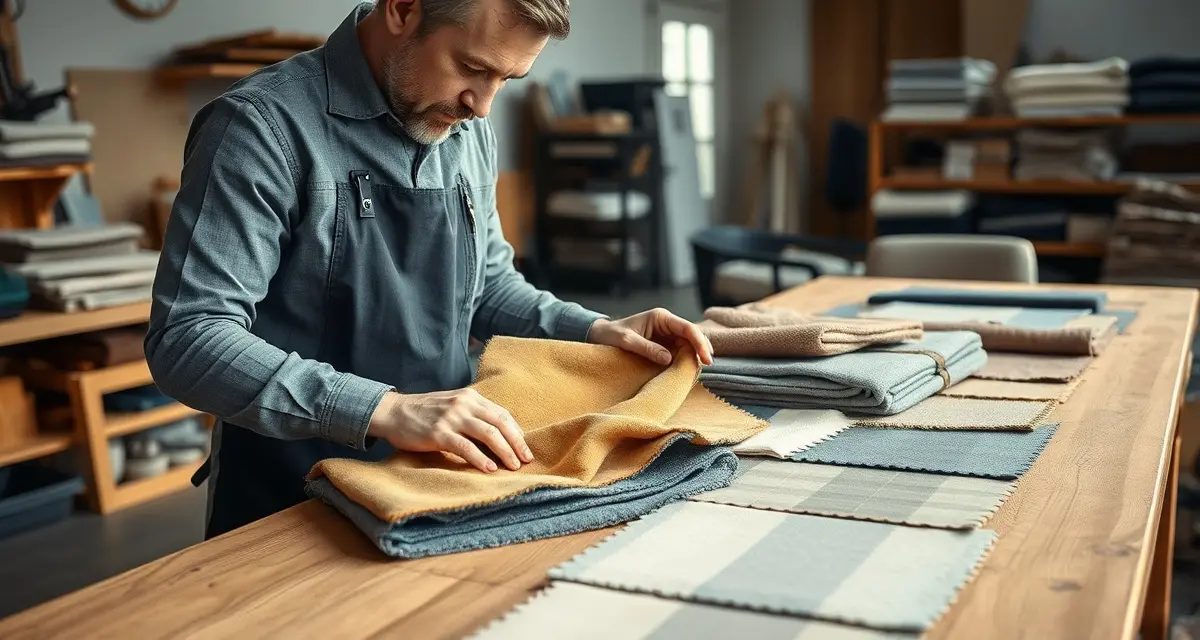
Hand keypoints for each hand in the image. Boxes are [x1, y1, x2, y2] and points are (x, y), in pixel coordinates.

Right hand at [367, 389, 532, 472]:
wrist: (393, 412)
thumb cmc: (425, 412)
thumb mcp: (452, 405)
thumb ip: (473, 414)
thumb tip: (498, 434)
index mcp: (470, 397)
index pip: (502, 414)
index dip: (516, 432)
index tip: (524, 448)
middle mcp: (464, 404)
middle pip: (500, 423)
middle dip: (517, 443)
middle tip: (526, 460)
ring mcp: (451, 418)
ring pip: (488, 434)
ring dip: (505, 452)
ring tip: (513, 466)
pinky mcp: (438, 433)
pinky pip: (466, 447)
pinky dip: (481, 459)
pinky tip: (490, 469)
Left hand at [586, 308, 713, 365]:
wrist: (599, 335)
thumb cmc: (611, 335)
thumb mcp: (627, 341)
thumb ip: (647, 349)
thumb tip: (668, 359)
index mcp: (661, 317)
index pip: (687, 328)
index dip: (699, 342)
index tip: (706, 358)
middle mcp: (667, 325)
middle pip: (692, 336)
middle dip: (701, 350)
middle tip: (706, 366)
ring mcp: (666, 335)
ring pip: (688, 345)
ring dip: (694, 356)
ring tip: (699, 370)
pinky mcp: (663, 345)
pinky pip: (679, 352)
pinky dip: (685, 360)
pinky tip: (689, 370)